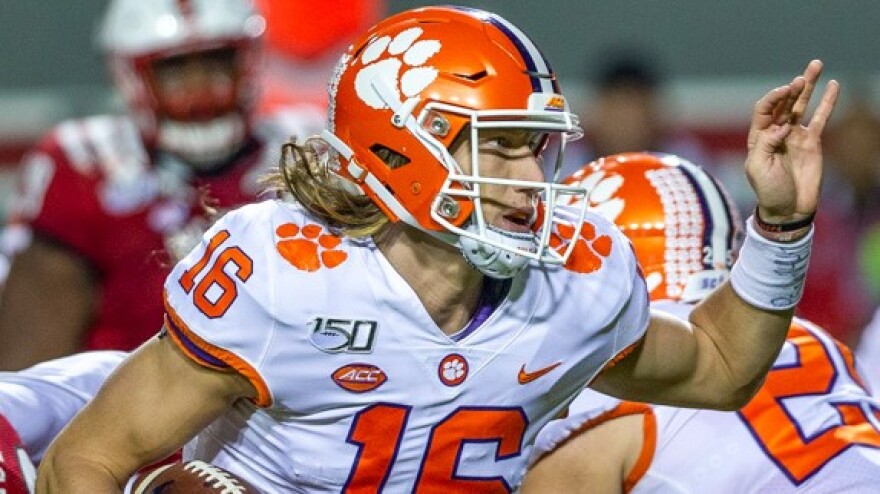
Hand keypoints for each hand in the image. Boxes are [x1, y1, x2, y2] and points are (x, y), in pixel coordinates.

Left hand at [744, 59, 839, 224]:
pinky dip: (827, 102)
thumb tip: (782, 127)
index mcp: (758, 137)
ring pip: (802, 105)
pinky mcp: (812, 142)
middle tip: (800, 79)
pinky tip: (833, 85)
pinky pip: (820, 117)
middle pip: (784, 102)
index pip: (764, 109)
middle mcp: (776, 132)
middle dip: (791, 88)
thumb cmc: (768, 191)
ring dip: (808, 85)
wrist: (788, 209)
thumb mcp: (757, 168)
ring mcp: (795, 135)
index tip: (784, 93)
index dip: (773, 98)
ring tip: (815, 65)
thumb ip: (765, 144)